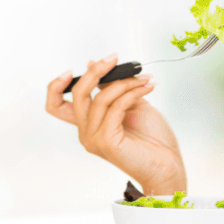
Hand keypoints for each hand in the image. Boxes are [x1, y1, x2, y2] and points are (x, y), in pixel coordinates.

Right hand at [46, 54, 185, 191]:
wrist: (167, 164)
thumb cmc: (152, 139)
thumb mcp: (131, 104)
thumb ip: (112, 89)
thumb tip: (92, 64)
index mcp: (88, 124)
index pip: (56, 105)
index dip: (58, 85)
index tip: (76, 67)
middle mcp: (86, 132)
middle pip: (77, 94)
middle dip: (96, 71)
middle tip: (114, 58)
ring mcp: (94, 138)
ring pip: (100, 98)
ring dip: (125, 82)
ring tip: (145, 79)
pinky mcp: (105, 141)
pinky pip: (115, 108)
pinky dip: (131, 93)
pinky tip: (147, 87)